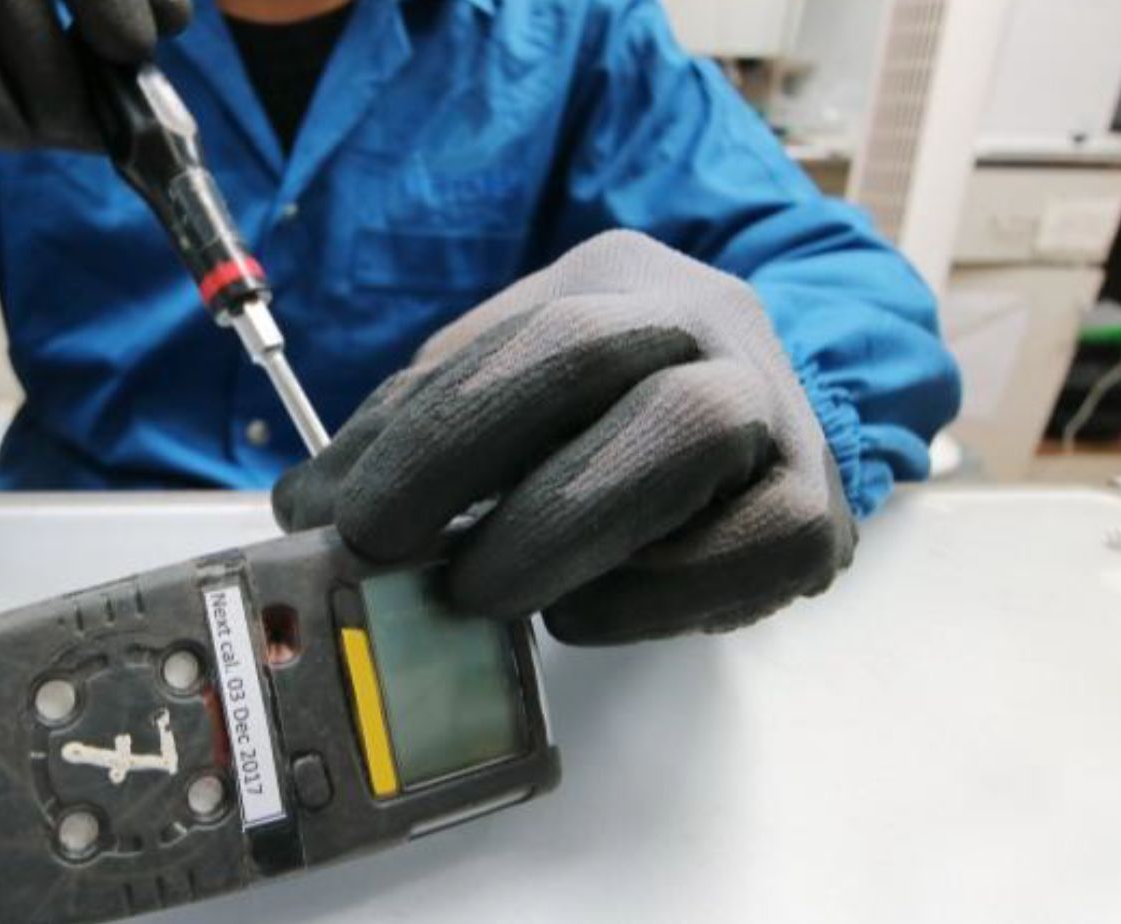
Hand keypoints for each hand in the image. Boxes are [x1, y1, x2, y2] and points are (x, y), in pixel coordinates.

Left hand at [274, 232, 856, 644]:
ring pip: (695, 441)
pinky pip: (758, 549)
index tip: (350, 523)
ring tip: (493, 597)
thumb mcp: (493, 390)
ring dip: (572, 535)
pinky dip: (658, 600)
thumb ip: (404, 435)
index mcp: (616, 283)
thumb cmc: (596, 408)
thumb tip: (303, 508)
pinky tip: (585, 611)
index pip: (529, 342)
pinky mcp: (816, 513)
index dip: (437, 438)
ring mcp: (779, 413)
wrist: (751, 410)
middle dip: (492, 477)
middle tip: (416, 573)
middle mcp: (710, 327)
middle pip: (608, 368)